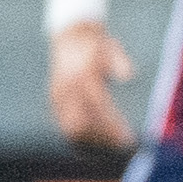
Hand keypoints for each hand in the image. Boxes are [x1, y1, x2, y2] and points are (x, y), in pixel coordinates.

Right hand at [49, 23, 136, 148]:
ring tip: (110, 147)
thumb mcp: (111, 47)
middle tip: (122, 146)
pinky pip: (63, 124)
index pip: (99, 107)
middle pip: (82, 123)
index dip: (113, 125)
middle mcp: (67, 87)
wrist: (71, 35)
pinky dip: (79, 136)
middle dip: (102, 138)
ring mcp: (57, 95)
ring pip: (70, 127)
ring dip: (90, 140)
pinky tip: (96, 142)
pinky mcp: (53, 100)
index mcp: (82, 75)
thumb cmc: (97, 45)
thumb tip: (129, 76)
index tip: (128, 138)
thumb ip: (119, 61)